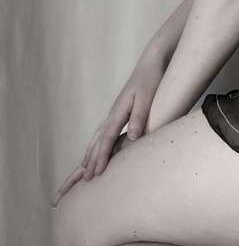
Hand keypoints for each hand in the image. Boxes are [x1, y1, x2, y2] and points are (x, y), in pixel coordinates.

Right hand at [52, 50, 167, 206]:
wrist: (149, 64)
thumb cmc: (151, 80)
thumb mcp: (147, 97)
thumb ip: (139, 116)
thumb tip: (133, 137)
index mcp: (117, 113)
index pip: (106, 140)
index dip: (100, 158)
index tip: (94, 175)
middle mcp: (111, 116)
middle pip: (94, 144)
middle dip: (85, 164)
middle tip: (80, 181)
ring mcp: (113, 115)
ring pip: (95, 141)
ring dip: (87, 158)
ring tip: (80, 175)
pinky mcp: (117, 115)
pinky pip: (101, 137)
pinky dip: (95, 149)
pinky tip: (95, 156)